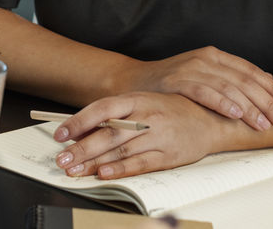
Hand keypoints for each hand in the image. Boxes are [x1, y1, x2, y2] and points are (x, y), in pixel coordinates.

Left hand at [50, 92, 226, 179]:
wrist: (212, 120)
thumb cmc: (173, 110)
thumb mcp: (144, 103)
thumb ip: (116, 115)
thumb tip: (82, 130)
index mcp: (139, 99)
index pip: (103, 108)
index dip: (80, 120)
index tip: (60, 134)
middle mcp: (147, 115)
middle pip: (109, 133)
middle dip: (82, 148)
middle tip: (61, 159)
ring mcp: (159, 135)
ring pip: (121, 150)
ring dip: (94, 162)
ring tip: (74, 170)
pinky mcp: (169, 155)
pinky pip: (141, 163)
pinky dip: (121, 169)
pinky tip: (104, 173)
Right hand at [120, 46, 272, 130]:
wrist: (132, 81)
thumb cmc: (171, 83)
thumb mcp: (204, 75)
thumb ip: (232, 77)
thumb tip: (268, 79)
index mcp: (215, 56)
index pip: (251, 72)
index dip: (272, 88)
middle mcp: (206, 59)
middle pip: (245, 80)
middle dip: (267, 102)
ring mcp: (191, 68)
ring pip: (229, 87)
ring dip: (250, 107)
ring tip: (264, 124)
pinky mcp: (177, 81)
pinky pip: (204, 92)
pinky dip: (222, 103)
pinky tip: (236, 115)